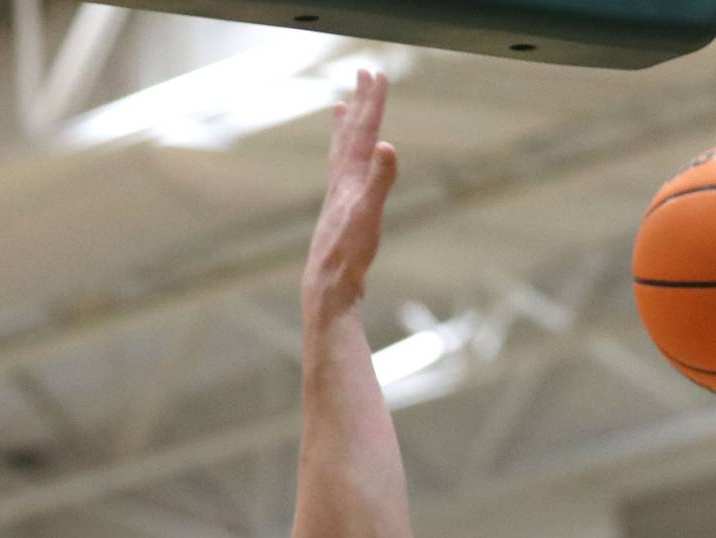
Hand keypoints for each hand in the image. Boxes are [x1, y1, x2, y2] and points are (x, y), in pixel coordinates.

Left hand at [303, 70, 397, 312]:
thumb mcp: (369, 215)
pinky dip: (344, 163)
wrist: (327, 287)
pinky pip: (341, 178)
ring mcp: (338, 200)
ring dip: (345, 129)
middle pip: (350, 135)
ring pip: (341, 154)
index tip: (376, 73)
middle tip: (361, 74)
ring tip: (341, 110)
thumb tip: (388, 145)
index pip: (364, 132)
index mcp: (350, 179)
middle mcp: (340, 183)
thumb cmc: (348, 254)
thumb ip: (380, 180)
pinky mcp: (339, 217)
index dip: (372, 102)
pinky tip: (346, 171)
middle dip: (360, 104)